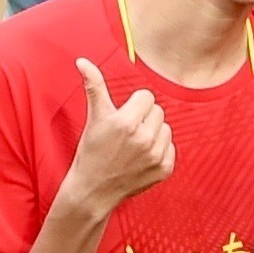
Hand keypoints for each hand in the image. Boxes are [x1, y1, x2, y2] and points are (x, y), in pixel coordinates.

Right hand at [57, 59, 176, 222]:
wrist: (93, 191)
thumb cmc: (91, 151)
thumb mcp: (94, 118)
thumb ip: (94, 86)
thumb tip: (82, 61)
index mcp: (126, 122)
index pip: (147, 96)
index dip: (133, 105)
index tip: (122, 118)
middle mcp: (144, 139)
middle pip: (158, 111)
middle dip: (143, 118)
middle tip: (126, 133)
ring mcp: (156, 156)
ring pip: (166, 128)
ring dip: (153, 133)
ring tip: (133, 145)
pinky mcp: (164, 169)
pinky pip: (171, 147)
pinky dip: (159, 151)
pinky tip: (141, 159)